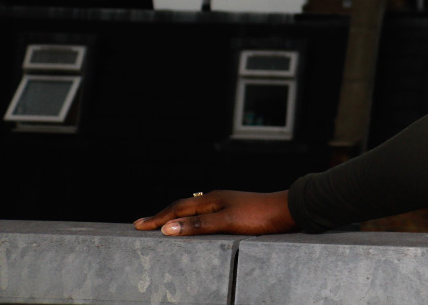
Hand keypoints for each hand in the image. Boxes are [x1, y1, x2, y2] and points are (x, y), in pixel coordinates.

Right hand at [134, 189, 295, 236]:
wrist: (289, 210)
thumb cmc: (260, 215)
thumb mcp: (227, 222)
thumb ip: (198, 225)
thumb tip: (167, 227)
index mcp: (212, 200)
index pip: (177, 209)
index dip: (157, 218)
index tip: (138, 225)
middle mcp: (217, 199)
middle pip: (183, 207)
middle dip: (162, 216)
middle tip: (143, 224)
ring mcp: (226, 204)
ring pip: (194, 211)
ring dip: (176, 217)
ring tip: (163, 224)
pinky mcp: (236, 212)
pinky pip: (205, 216)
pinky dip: (192, 221)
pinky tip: (195, 226)